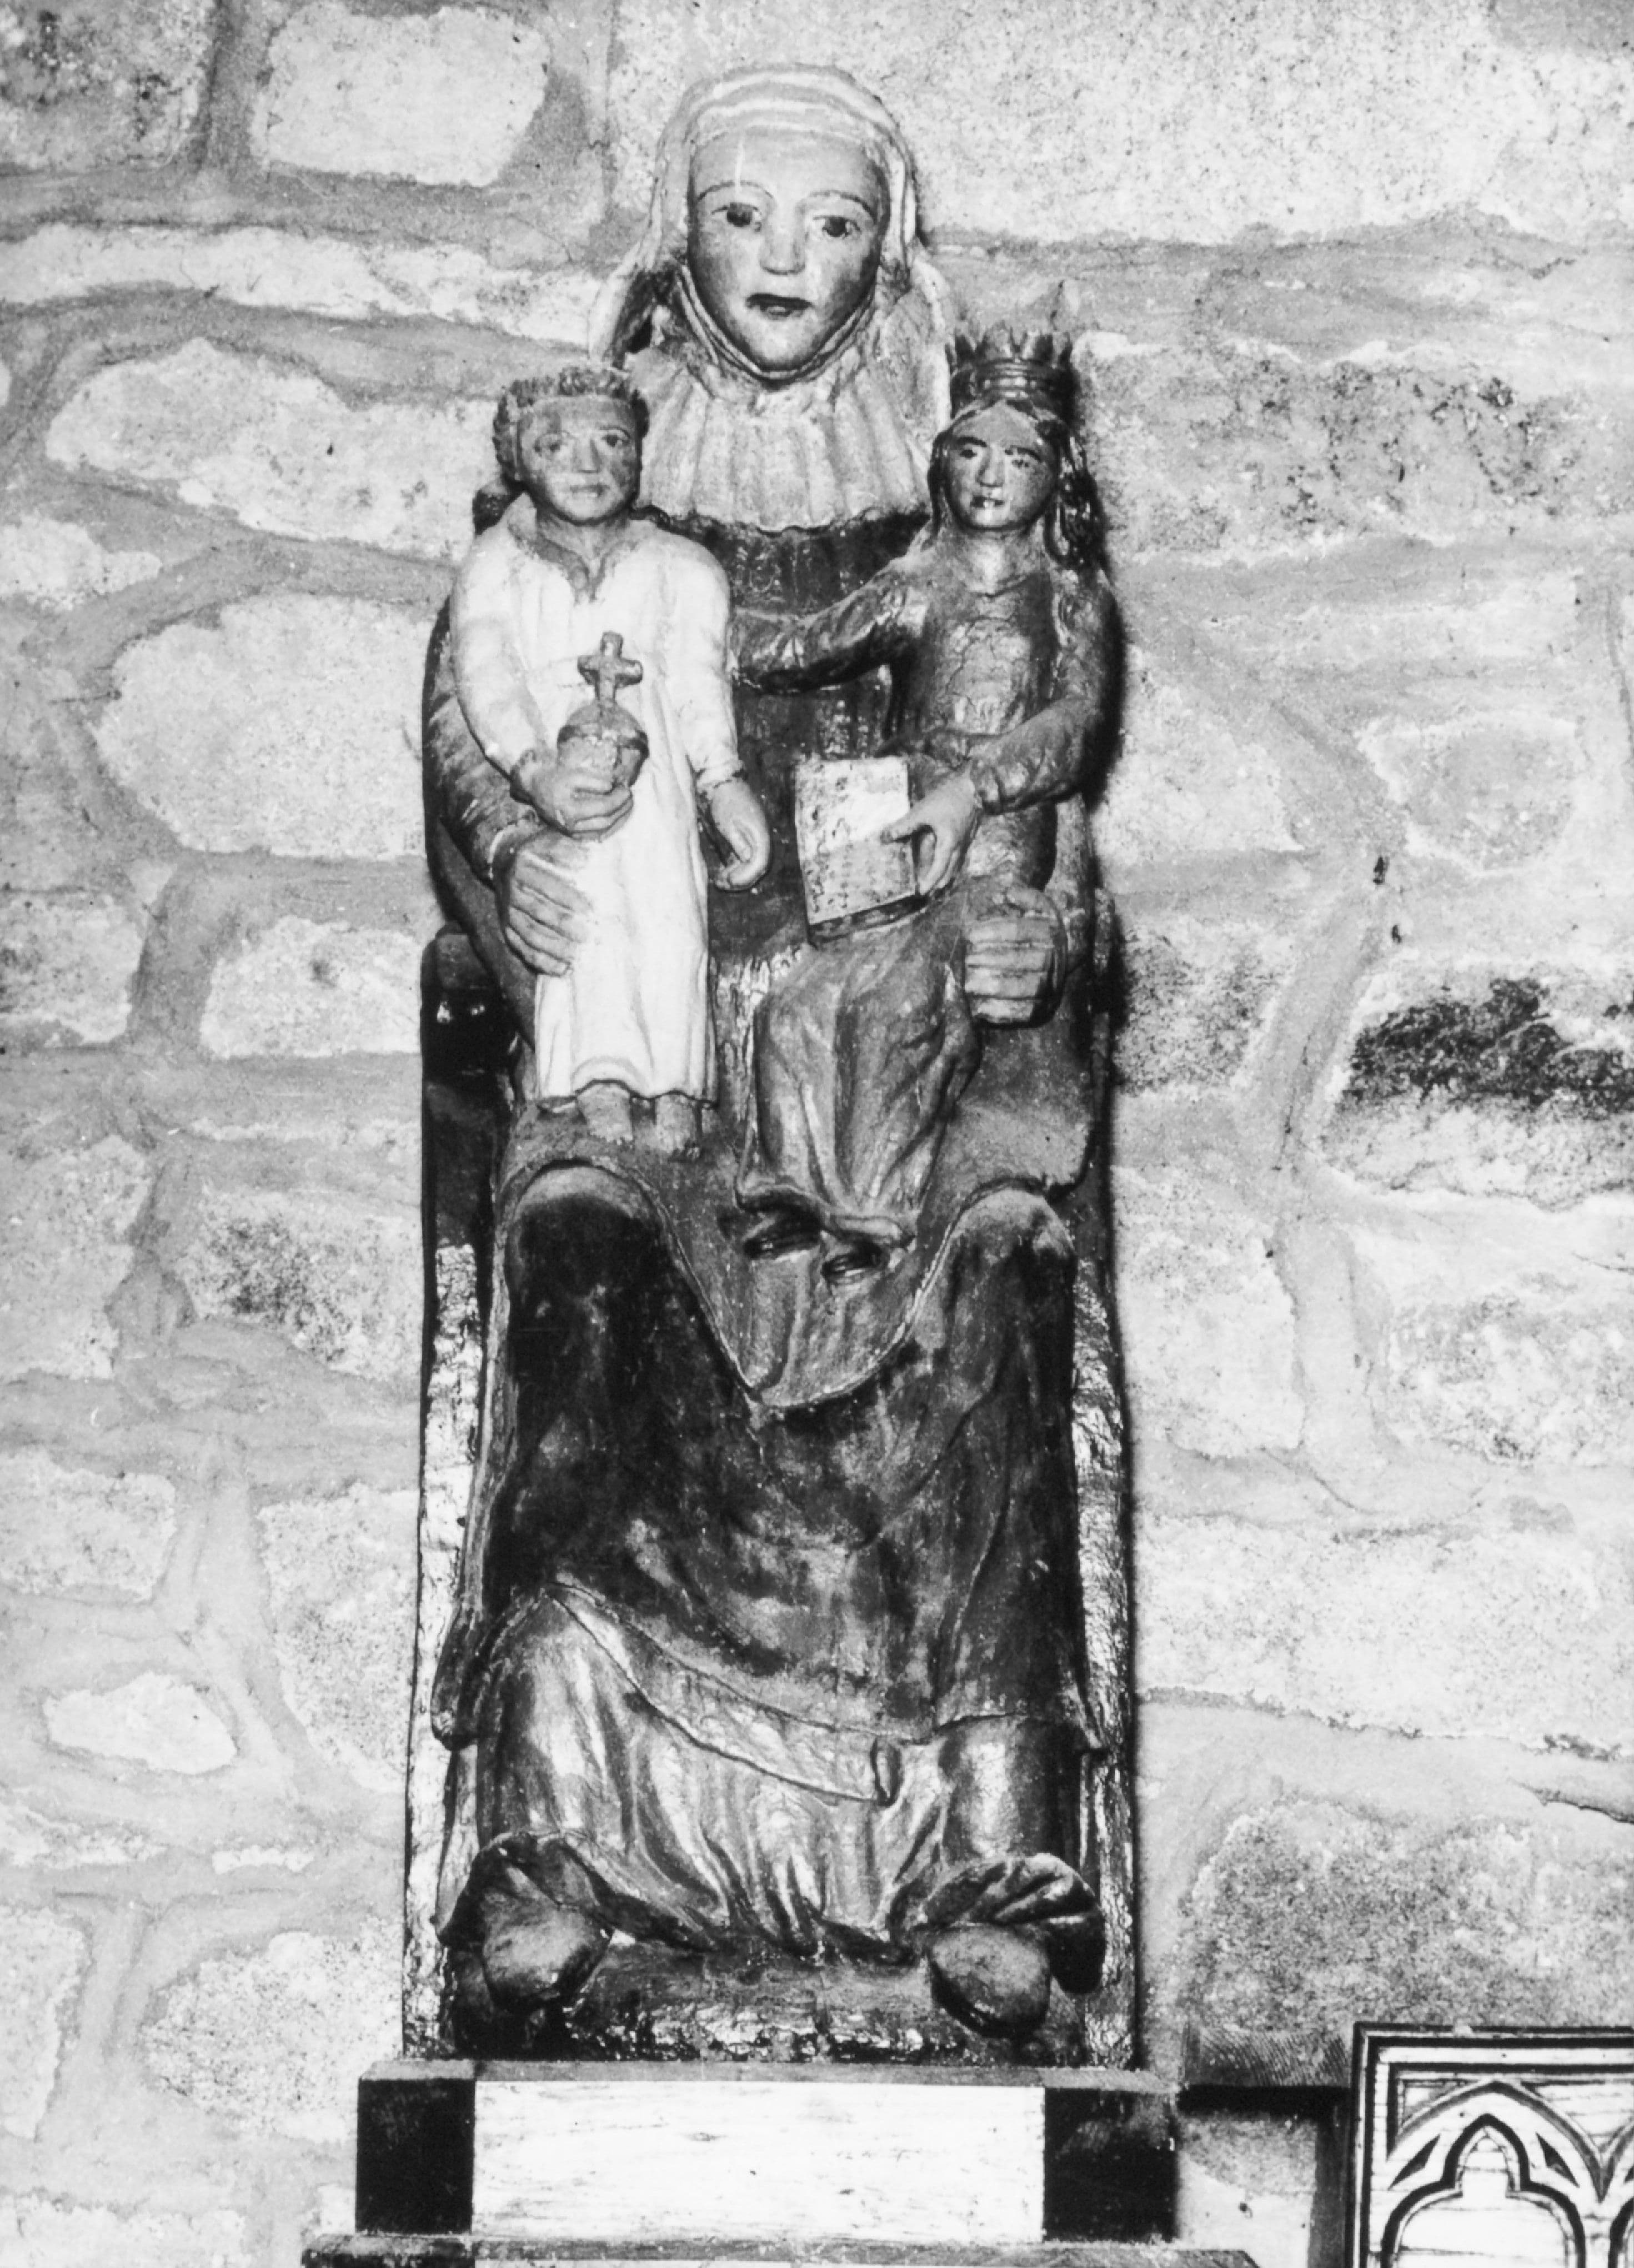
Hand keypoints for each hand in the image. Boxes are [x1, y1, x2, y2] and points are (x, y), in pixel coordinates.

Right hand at [495, 835, 588, 978]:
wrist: (503, 857)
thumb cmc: (537, 850)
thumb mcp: (549, 840)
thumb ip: (566, 849)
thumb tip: (586, 860)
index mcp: (523, 869)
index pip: (548, 887)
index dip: (570, 899)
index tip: (592, 908)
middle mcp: (512, 892)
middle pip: (540, 913)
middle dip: (565, 927)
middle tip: (589, 936)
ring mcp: (508, 914)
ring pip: (532, 935)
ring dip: (556, 948)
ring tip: (578, 956)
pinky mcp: (507, 930)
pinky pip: (524, 949)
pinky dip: (542, 961)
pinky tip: (562, 969)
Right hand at [513, 747, 631, 840]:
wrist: (534, 788)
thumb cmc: (553, 778)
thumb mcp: (572, 774)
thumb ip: (594, 780)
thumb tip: (613, 787)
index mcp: (569, 810)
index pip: (603, 807)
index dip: (618, 799)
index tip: (626, 788)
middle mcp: (570, 826)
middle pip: (605, 822)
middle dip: (622, 810)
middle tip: (630, 797)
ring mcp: (571, 833)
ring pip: (603, 832)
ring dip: (619, 820)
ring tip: (628, 806)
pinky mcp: (572, 835)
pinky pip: (596, 836)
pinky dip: (610, 828)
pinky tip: (618, 818)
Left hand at [707, 775, 771, 890]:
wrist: (723, 783)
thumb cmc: (725, 801)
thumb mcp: (728, 822)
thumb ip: (739, 842)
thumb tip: (748, 859)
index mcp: (760, 833)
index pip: (760, 863)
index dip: (747, 876)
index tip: (731, 881)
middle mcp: (761, 838)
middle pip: (758, 868)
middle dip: (741, 880)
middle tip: (722, 885)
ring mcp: (754, 839)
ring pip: (750, 866)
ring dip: (737, 876)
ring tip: (719, 882)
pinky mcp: (746, 839)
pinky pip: (744, 860)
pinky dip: (734, 869)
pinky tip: (721, 874)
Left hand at [883, 771, 979, 896]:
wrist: (971, 787)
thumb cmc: (947, 798)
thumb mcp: (922, 811)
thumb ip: (904, 825)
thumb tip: (885, 836)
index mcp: (948, 843)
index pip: (938, 869)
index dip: (928, 882)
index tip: (919, 891)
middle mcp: (958, 847)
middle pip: (949, 873)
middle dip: (937, 885)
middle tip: (927, 893)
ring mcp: (965, 843)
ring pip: (956, 866)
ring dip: (945, 877)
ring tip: (936, 885)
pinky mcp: (968, 837)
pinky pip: (960, 858)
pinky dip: (952, 866)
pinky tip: (947, 865)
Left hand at [962, 884, 1065, 1024]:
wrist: (1060, 957)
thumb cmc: (1036, 928)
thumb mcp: (1035, 907)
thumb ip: (1021, 896)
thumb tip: (1003, 893)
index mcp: (1050, 931)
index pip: (1020, 930)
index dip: (993, 931)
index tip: (968, 933)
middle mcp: (1056, 959)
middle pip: (1024, 959)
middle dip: (992, 959)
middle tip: (967, 959)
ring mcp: (1052, 986)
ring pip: (1028, 987)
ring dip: (996, 987)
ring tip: (969, 984)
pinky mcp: (1044, 1008)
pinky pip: (1026, 1013)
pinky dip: (1003, 1012)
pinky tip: (980, 1009)